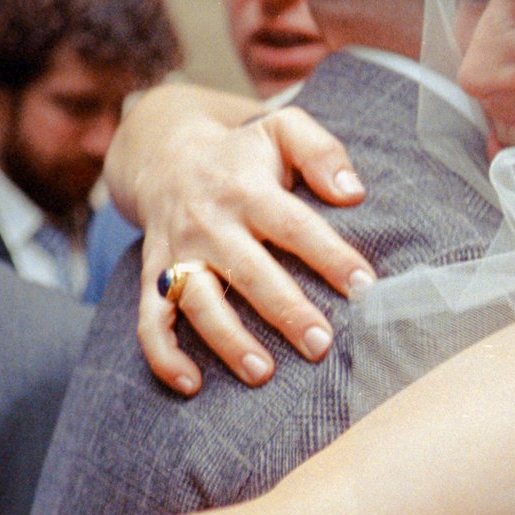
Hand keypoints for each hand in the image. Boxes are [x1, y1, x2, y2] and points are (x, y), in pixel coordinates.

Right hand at [112, 85, 373, 394]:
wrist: (162, 154)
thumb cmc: (243, 153)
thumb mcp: (283, 129)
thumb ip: (321, 152)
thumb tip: (354, 193)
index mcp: (246, 189)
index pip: (293, 225)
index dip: (329, 256)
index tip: (365, 287)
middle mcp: (208, 223)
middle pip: (247, 271)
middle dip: (283, 310)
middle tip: (320, 345)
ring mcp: (176, 253)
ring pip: (197, 301)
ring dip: (227, 340)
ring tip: (263, 373)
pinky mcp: (152, 278)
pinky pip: (150, 321)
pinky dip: (163, 355)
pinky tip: (192, 385)